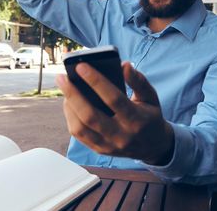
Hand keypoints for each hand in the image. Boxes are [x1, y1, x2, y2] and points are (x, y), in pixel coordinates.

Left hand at [56, 61, 174, 164]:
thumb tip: (124, 65)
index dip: (96, 81)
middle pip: (91, 116)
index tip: (81, 66)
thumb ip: (138, 81)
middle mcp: (121, 136)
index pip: (113, 99)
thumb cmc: (150, 116)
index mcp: (137, 120)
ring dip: (69, 106)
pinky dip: (70, 117)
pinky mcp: (99, 150)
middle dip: (73, 94)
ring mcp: (109, 146)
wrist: (154, 147)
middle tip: (62, 77)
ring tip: (65, 87)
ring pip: (81, 128)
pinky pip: (79, 135)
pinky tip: (69, 102)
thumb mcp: (151, 97)